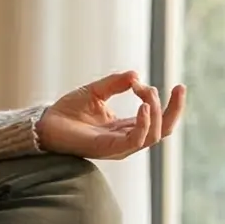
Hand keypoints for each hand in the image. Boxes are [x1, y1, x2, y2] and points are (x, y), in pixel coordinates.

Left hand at [35, 70, 184, 160]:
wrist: (46, 124)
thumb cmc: (68, 111)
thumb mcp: (96, 91)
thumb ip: (115, 84)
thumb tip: (136, 75)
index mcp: (127, 127)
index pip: (159, 121)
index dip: (170, 104)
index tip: (165, 84)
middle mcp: (127, 139)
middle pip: (164, 130)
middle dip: (175, 109)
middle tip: (178, 88)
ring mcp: (120, 146)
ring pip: (154, 135)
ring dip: (157, 112)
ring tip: (148, 93)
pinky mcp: (109, 148)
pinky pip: (135, 140)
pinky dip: (144, 124)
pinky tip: (144, 106)